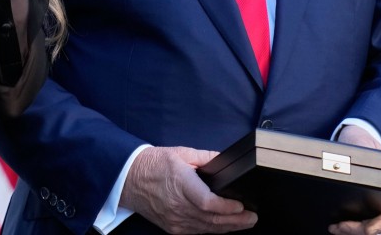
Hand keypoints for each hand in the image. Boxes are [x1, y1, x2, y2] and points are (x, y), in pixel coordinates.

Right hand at [119, 146, 257, 233]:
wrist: (128, 179)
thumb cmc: (152, 164)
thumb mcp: (180, 153)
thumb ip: (205, 157)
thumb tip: (224, 159)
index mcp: (180, 183)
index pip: (208, 202)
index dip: (227, 207)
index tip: (241, 205)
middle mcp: (178, 205)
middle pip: (211, 219)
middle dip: (236, 220)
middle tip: (252, 218)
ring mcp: (174, 219)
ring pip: (206, 228)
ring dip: (228, 228)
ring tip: (245, 223)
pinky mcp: (172, 227)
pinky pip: (197, 232)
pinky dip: (212, 230)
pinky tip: (224, 227)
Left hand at [328, 126, 380, 234]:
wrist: (358, 141)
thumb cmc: (363, 144)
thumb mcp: (361, 145)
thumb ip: (356, 155)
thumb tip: (342, 164)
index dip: (376, 225)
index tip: (367, 229)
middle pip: (374, 226)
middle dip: (356, 230)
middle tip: (338, 227)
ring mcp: (374, 207)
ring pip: (365, 228)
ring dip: (350, 230)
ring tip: (334, 227)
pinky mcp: (362, 208)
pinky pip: (358, 223)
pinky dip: (348, 227)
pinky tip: (335, 225)